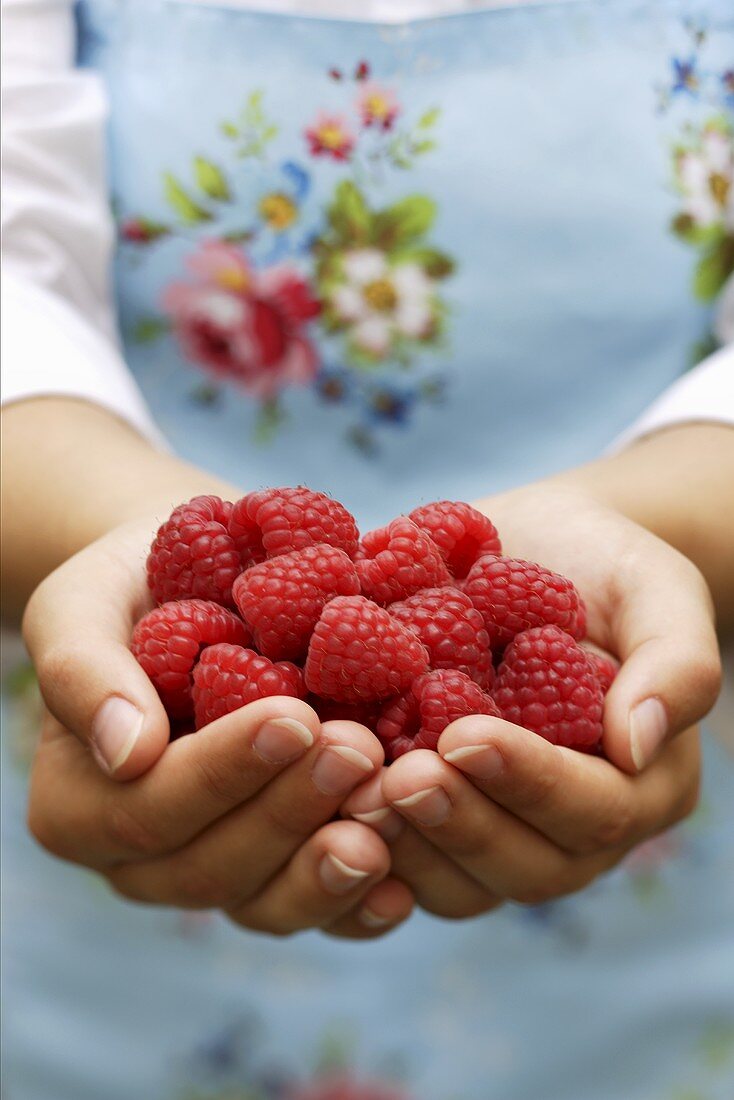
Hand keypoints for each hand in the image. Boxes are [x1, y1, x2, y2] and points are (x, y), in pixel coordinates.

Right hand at [23, 517, 412, 937]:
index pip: (146, 808)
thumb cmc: (132, 592)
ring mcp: (216, 871)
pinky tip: (403, 884)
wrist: (198, 590)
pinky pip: (314, 911)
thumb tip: (127, 750)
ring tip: (388, 815)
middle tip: (358, 749)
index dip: (221, 773)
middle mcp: (143, 859)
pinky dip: (358, 906)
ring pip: (265, 903)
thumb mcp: (84, 605)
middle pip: (210, 867)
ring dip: (328, 870)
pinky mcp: (278, 871)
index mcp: (80, 804)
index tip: (292, 717)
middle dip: (289, 811)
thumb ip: (84, 673)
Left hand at [342, 483, 719, 916]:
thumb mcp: (655, 587)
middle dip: (457, 824)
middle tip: (393, 778)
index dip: (529, 782)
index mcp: (637, 784)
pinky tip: (314, 801)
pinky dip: (359, 840)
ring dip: (402, 846)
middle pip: (524, 867)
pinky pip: (403, 860)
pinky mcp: (436, 815)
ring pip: (458, 884)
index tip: (463, 735)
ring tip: (347, 791)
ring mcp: (498, 829)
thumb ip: (675, 661)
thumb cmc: (602, 563)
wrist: (527, 549)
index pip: (594, 811)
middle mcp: (568, 827)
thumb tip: (640, 743)